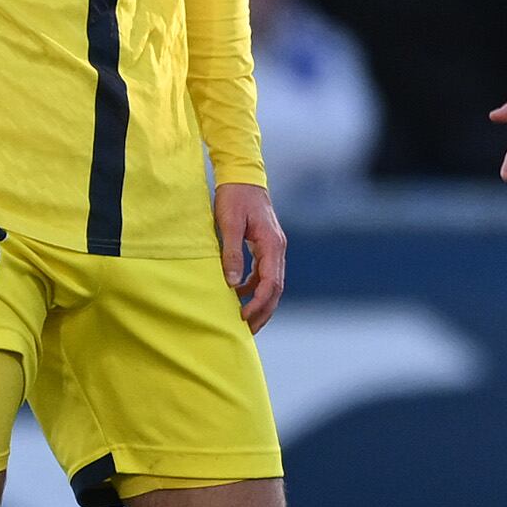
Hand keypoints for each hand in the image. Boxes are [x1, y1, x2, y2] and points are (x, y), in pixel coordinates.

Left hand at [213, 182, 288, 327]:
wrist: (242, 175)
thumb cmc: (234, 197)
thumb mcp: (228, 224)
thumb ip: (231, 254)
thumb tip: (232, 285)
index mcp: (272, 245)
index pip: (270, 283)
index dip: (258, 304)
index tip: (243, 318)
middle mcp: (278, 249)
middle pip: (276, 289)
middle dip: (263, 311)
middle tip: (246, 330)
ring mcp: (274, 248)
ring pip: (272, 283)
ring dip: (260, 302)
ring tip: (243, 319)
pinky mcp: (266, 246)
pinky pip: (265, 274)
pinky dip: (254, 287)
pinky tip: (239, 294)